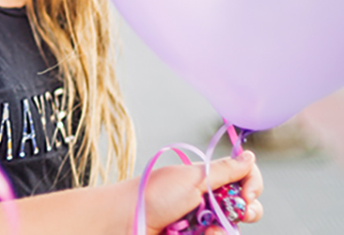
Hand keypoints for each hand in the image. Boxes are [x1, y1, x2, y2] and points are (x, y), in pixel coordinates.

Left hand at [142, 151, 262, 234]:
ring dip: (223, 231)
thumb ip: (224, 171)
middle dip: (248, 211)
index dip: (252, 185)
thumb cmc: (155, 194)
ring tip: (207, 230)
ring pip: (231, 231)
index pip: (243, 179)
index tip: (247, 194)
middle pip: (246, 209)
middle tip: (241, 212)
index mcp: (208, 180)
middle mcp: (210, 202)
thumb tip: (249, 155)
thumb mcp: (193, 179)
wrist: (129, 221)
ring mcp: (204, 224)